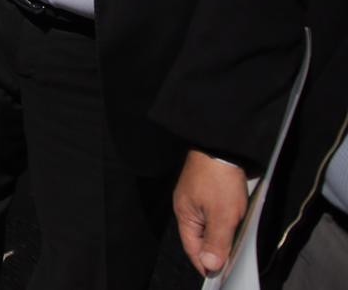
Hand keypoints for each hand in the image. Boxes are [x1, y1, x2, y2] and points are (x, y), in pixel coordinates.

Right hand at [173, 149, 251, 276]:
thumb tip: (210, 265)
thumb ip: (216, 242)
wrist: (223, 145)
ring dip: (222, 235)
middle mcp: (187, 207)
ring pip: (209, 225)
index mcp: (184, 215)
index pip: (193, 248)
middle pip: (200, 237)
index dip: (206, 263)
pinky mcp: (208, 189)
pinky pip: (215, 213)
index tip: (220, 275)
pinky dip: (225, 221)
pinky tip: (236, 222)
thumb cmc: (219, 179)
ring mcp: (197, 197)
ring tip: (237, 244)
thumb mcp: (222, 215)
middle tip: (233, 261)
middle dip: (215, 250)